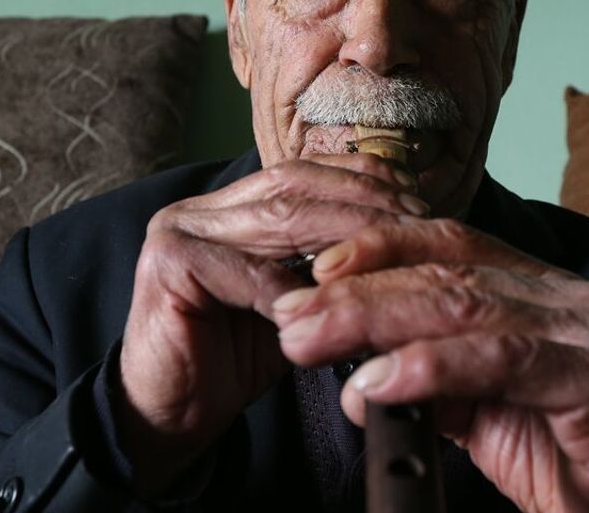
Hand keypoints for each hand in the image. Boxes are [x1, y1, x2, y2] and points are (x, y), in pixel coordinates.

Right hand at [115, 155, 428, 493]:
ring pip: (278, 220)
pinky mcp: (168, 266)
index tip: (419, 204)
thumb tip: (404, 232)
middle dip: (363, 204)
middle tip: (418, 226)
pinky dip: (295, 288)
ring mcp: (177, 229)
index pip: (304, 173)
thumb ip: (328, 263)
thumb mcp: (295, 302)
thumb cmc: (235, 359)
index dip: (363, 182)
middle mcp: (200, 207)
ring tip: (390, 257)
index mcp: (229, 205)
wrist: (171, 414)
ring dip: (343, 238)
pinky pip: (247, 273)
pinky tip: (335, 304)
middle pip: (295, 188)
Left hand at [272, 220, 588, 512]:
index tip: (311, 270)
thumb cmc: (573, 465)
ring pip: (464, 305)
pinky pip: (500, 359)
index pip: (451, 247)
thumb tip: (365, 361)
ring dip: (372, 319)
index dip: (378, 247)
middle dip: (355, 290)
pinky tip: (376, 380)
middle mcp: (569, 298)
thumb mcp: (490, 414)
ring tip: (309, 340)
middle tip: (289, 315)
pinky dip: (428, 367)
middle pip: (446, 273)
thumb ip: (439, 377)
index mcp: (542, 294)